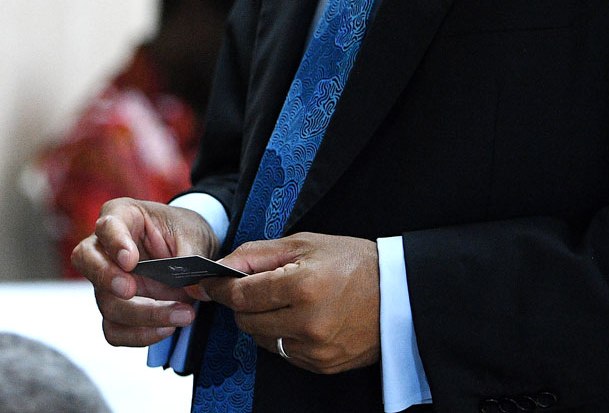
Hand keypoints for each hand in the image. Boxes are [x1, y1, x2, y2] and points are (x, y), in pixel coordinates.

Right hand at [71, 197, 218, 347]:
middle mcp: (106, 248)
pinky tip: (167, 329)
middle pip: (87, 261)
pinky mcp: (116, 308)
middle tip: (129, 290)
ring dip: (143, 315)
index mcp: (122, 216)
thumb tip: (192, 288)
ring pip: (107, 302)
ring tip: (182, 314)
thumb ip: (190, 256)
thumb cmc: (184, 232)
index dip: (114, 243)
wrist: (189, 250)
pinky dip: (139, 335)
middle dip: (106, 278)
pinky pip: (115, 330)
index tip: (130, 260)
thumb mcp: (193, 234)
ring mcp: (106, 282)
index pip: (107, 225)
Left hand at [199, 232, 379, 374]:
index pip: (242, 295)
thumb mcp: (305, 243)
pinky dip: (283, 336)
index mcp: (303, 286)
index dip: (220, 288)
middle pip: (246, 321)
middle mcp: (308, 323)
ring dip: (262, 321)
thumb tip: (221, 267)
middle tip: (254, 287)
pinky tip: (301, 318)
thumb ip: (257, 254)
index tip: (209, 283)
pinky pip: (283, 353)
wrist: (399, 295)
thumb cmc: (353, 262)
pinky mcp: (322, 365)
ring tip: (284, 301)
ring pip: (262, 340)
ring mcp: (315, 349)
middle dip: (242, 304)